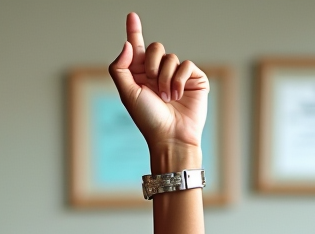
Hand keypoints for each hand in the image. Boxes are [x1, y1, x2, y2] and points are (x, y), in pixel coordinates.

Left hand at [108, 13, 206, 160]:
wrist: (171, 136)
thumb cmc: (148, 120)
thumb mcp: (128, 94)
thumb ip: (121, 68)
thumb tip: (128, 44)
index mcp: (140, 76)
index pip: (137, 48)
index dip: (134, 31)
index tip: (131, 16)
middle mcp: (158, 73)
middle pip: (155, 48)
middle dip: (151, 64)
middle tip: (152, 83)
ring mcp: (176, 75)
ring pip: (170, 57)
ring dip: (165, 78)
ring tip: (166, 98)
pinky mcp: (193, 78)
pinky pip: (186, 64)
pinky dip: (179, 79)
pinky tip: (178, 95)